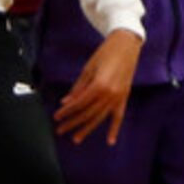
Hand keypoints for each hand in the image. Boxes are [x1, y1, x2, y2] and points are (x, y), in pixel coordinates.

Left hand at [53, 29, 141, 144]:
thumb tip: (66, 102)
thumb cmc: (106, 53)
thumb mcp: (88, 68)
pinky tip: (110, 140)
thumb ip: (78, 87)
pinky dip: (115, 128)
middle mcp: (110, 93)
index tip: (56, 117)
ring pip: (100, 117)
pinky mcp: (125, 95)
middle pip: (88, 113)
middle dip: (73, 122)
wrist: (127, 43)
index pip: (79, 103)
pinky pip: (119, 115)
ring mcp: (119, 96)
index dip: (66, 111)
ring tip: (76, 138)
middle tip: (60, 130)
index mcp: (99, 85)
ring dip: (88, 128)